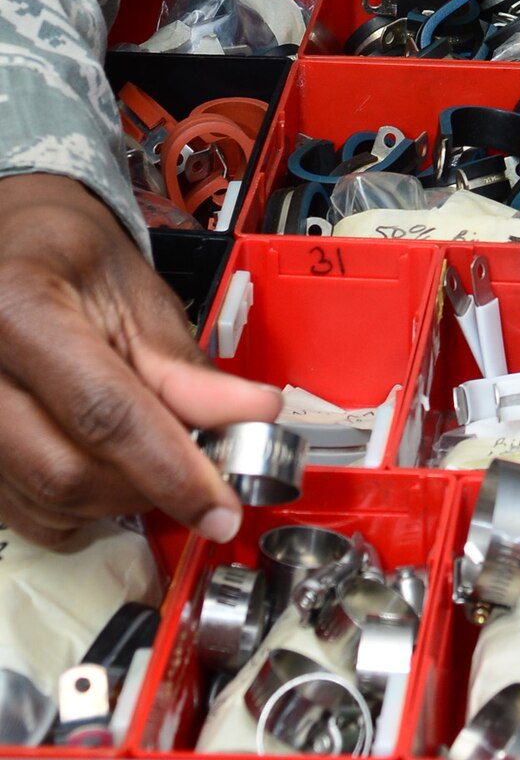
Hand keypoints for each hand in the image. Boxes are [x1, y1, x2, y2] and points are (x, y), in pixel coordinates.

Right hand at [0, 174, 278, 544]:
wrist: (19, 251)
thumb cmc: (75, 260)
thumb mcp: (137, 290)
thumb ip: (183, 364)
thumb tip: (250, 415)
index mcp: (20, 309)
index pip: (103, 412)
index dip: (171, 466)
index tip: (224, 505)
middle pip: (70, 472)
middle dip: (150, 485)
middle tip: (204, 469)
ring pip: (50, 504)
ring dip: (120, 499)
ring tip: (154, 452)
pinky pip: (30, 516)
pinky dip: (83, 508)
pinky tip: (109, 466)